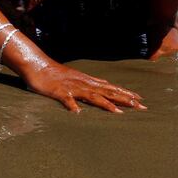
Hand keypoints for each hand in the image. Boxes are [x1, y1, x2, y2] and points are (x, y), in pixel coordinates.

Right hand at [24, 61, 145, 112]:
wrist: (36, 65)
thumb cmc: (54, 73)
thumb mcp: (73, 78)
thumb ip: (87, 84)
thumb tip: (101, 88)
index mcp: (87, 81)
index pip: (110, 87)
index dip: (125, 93)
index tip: (139, 99)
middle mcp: (83, 83)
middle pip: (107, 92)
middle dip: (124, 99)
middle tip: (141, 106)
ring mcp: (72, 87)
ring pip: (92, 96)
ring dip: (106, 103)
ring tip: (119, 112)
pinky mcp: (59, 92)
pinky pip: (67, 99)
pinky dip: (72, 105)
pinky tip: (78, 112)